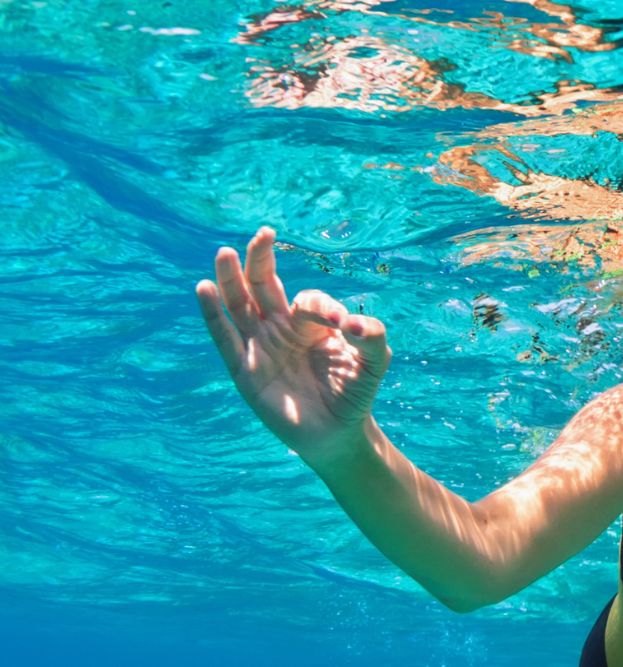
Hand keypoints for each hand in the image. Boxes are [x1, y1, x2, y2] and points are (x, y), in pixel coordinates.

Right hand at [196, 226, 391, 464]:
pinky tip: (204, 288)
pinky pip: (224, 338)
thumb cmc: (355, 392)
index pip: (308, 300)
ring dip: (230, 279)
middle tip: (264, 234)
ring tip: (224, 253)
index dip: (321, 307)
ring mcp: (260, 347)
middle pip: (264, 285)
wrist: (338, 433)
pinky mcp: (244, 371)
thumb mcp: (375, 362)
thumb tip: (354, 323)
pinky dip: (213, 314)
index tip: (341, 325)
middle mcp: (281, 328)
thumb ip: (373, 337)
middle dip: (261, 259)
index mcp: (310, 322)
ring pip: (240, 305)